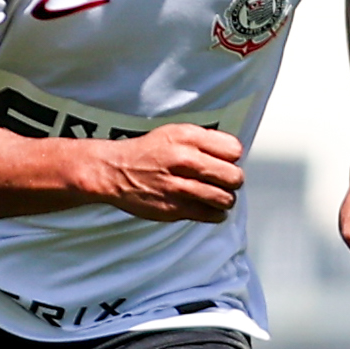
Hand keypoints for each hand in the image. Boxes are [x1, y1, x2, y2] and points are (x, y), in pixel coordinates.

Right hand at [86, 124, 243, 221]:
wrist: (115, 171)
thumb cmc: (149, 152)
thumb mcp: (176, 132)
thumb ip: (205, 140)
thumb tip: (233, 154)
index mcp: (187, 137)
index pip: (234, 150)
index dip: (231, 158)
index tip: (224, 162)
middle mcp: (184, 160)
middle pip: (234, 176)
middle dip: (232, 181)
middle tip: (224, 182)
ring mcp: (179, 186)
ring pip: (226, 199)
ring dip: (225, 200)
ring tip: (217, 196)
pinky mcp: (174, 208)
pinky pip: (212, 216)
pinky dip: (216, 214)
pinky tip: (208, 207)